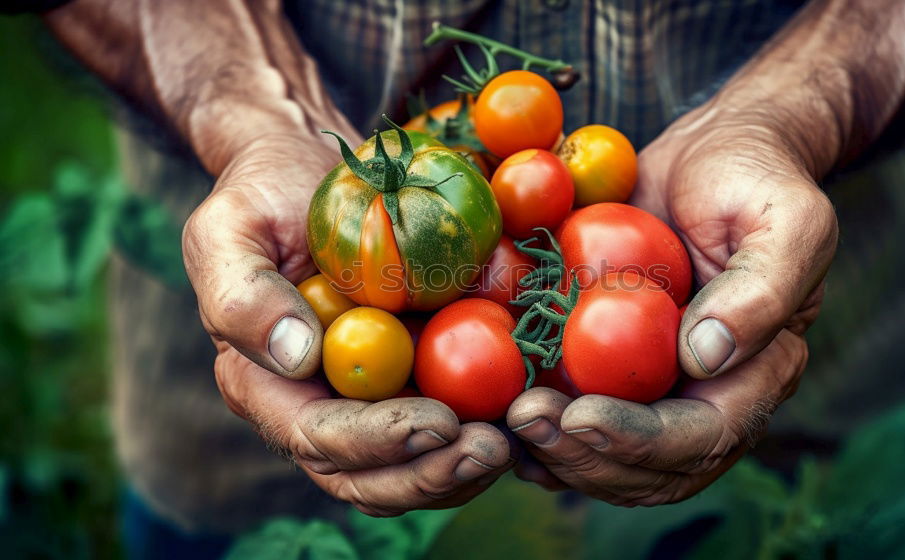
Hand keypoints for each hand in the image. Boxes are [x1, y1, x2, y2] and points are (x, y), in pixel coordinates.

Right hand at [183, 131, 513, 515]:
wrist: (312, 170)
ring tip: (519, 436)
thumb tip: (297, 357)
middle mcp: (322, 406)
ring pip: (418, 465)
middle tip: (492, 448)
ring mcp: (374, 396)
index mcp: (268, 387)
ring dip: (468, 465)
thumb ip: (244, 295)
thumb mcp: (230, 229)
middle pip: (373, 476)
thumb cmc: (263, 194)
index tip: (438, 421)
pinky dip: (491, 421)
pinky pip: (456, 418)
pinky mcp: (419, 373)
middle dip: (433, 473)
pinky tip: (531, 404)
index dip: (378, 442)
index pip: (320, 439)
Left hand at [507, 102, 837, 504]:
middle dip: (583, 457)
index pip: (701, 438)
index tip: (580, 416)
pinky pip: (575, 418)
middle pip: (648, 469)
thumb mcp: (786, 220)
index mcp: (755, 375)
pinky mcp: (610, 367)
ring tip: (502, 424)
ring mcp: (654, 387)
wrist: (710, 157)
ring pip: (605, 460)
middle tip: (524, 420)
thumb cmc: (755, 181)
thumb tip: (705, 358)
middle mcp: (703, 396)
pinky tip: (495, 417)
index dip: (639, 440)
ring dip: (552, 453)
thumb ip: (761, 291)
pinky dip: (537, 430)